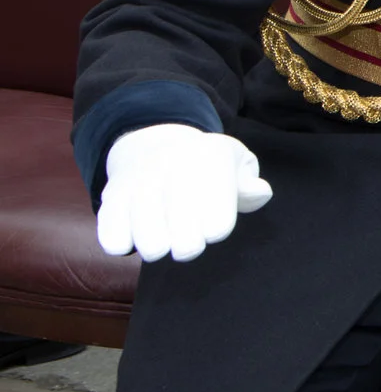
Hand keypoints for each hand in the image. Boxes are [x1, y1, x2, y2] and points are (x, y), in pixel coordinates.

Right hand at [94, 123, 272, 262]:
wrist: (151, 144)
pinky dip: (124, 244)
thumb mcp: (236, 163)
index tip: (213, 226)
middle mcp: (171, 166)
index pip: (218, 221)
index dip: (216, 229)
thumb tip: (259, 192)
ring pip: (150, 243)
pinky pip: (114, 238)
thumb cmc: (204, 165)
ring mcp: (137, 182)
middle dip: (189, 246)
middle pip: (185, 240)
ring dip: (158, 247)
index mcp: (209, 158)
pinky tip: (134, 234)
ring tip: (163, 238)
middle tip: (188, 241)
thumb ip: (250, 184)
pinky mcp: (110, 198)